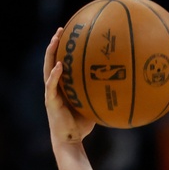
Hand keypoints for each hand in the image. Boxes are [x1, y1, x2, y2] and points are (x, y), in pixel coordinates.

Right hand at [43, 28, 94, 143]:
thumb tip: (121, 85)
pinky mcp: (50, 102)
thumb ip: (101, 93)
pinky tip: (59, 65)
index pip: (61, 62)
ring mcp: (51, 93)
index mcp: (63, 85)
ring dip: (50, 53)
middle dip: (55, 44)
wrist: (71, 140)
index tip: (70, 33)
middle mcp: (55, 86)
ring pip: (48, 68)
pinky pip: (51, 85)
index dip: (64, 49)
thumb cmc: (82, 124)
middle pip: (52, 60)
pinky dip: (54, 75)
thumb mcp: (94, 104)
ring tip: (55, 40)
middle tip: (61, 29)